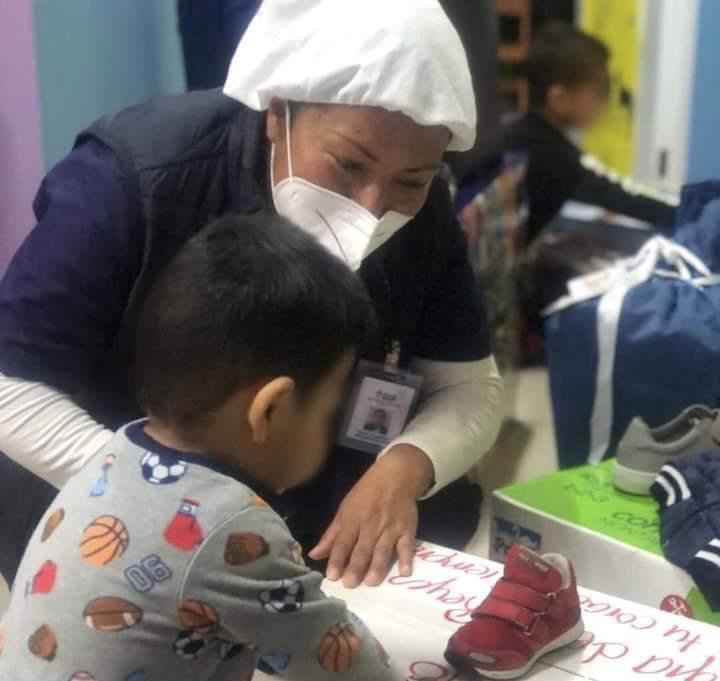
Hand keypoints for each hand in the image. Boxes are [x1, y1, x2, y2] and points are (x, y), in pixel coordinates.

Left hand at [309, 445, 433, 587]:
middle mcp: (371, 525)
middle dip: (356, 566)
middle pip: (362, 548)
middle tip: (350, 584)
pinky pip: (406, 545)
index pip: (343, 542)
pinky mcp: (407, 529)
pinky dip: (406, 558)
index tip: (332, 576)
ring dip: (377, 565)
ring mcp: (390, 528)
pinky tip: (404, 572)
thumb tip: (314, 555)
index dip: (337, 559)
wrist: (395, 476)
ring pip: (382, 549)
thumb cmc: (366, 494)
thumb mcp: (345, 509)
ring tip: (372, 582)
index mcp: (353, 520)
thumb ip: (332, 535)